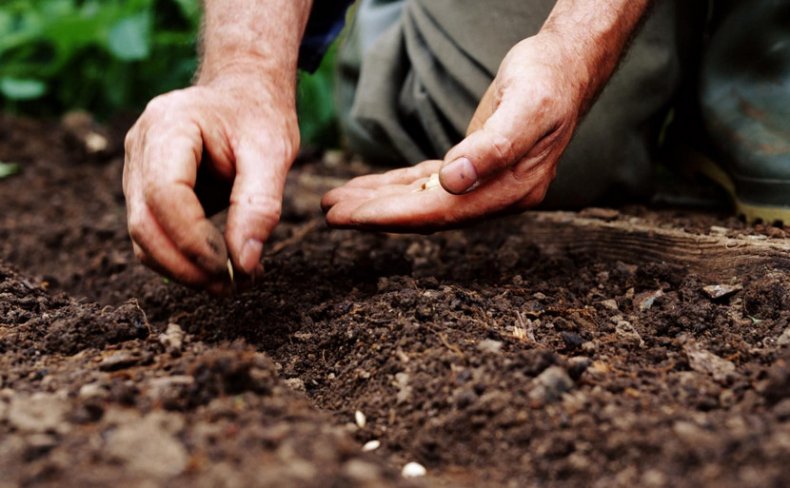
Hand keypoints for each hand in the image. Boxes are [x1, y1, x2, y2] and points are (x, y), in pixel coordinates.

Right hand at [123, 71, 298, 293]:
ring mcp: (135, 170)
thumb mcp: (273, 153)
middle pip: (144, 223)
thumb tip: (245, 265)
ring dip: (184, 271)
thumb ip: (259, 206)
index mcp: (168, 125)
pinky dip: (183, 260)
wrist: (242, 95)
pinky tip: (221, 266)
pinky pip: (153, 236)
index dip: (194, 240)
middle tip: (233, 288)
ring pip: (143, 238)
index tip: (233, 268)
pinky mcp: (144, 191)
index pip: (165, 194)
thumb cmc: (258, 116)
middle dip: (187, 265)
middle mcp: (141, 147)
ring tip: (233, 283)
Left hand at [322, 33, 586, 231]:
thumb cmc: (548, 81)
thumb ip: (493, 147)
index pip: (441, 212)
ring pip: (422, 200)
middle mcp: (497, 196)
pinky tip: (370, 187)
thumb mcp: (526, 107)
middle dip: (376, 214)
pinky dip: (397, 186)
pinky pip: (428, 183)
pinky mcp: (474, 167)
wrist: (567, 66)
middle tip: (330, 213)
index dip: (393, 216)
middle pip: (425, 213)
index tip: (351, 217)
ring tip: (337, 201)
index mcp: (510, 190)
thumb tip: (454, 182)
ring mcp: (486, 184)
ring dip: (380, 201)